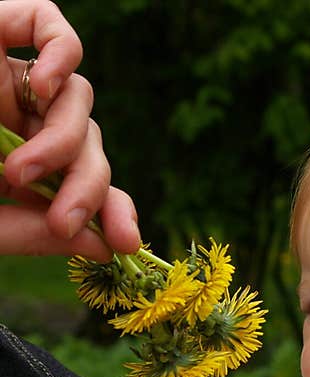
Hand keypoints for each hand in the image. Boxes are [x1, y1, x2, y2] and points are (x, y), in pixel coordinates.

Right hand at [0, 0, 139, 259]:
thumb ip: (35, 233)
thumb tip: (106, 247)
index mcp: (19, 165)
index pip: (88, 182)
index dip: (115, 210)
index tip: (126, 244)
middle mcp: (21, 121)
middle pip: (91, 146)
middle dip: (88, 188)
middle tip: (62, 222)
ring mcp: (10, 76)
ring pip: (80, 100)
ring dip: (63, 142)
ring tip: (17, 171)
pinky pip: (48, 25)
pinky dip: (61, 51)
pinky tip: (47, 88)